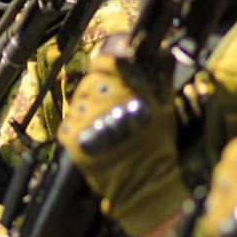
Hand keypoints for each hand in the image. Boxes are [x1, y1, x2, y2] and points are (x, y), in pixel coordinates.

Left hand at [57, 53, 184, 236]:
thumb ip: (162, 75)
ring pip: (78, 101)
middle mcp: (102, 101)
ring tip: (103, 123)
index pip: (107, 62)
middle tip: (110, 104)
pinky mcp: (72, 138)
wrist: (143, 184)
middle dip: (99, 89)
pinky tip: (94, 135)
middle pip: (90, 81)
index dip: (108, 64)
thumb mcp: (166, 107)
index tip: (111, 71)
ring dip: (87, 108)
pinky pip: (70, 122)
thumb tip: (163, 52)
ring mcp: (84, 119)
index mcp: (125, 89)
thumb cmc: (158, 145)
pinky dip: (79, 127)